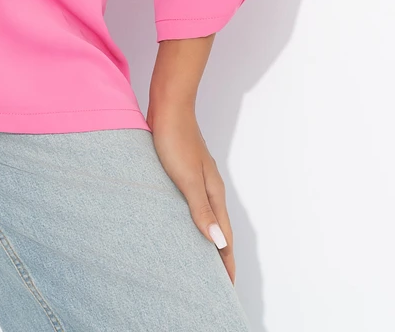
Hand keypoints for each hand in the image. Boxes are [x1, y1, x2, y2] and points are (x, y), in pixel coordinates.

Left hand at [146, 103, 236, 284]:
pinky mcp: (183, 171)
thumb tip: (219, 243)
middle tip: (214, 284)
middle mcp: (210, 188)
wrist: (168, 106)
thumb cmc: (175, 139)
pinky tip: (180, 224)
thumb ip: (202, 209)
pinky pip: (192, 205)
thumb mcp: (187, 178)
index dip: (226, 264)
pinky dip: (193, 221)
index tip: (226, 289)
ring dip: (205, 239)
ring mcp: (198, 179)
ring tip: (198, 261)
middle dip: (219, 257)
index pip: (224, 238)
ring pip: (206, 217)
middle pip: (219, 230)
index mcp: (214, 193)